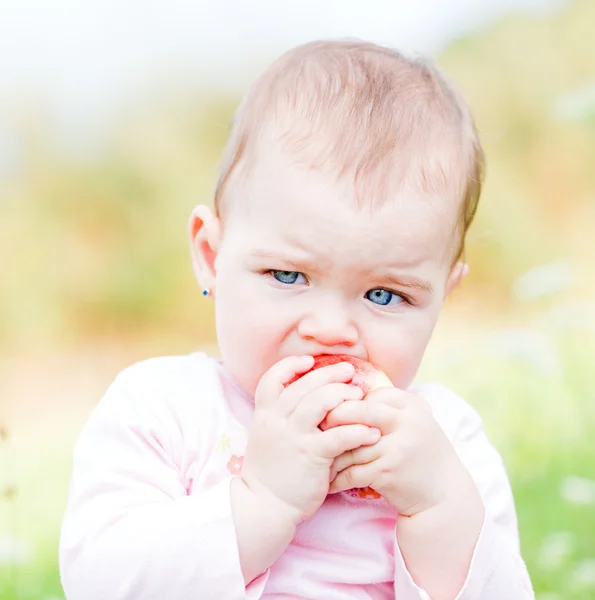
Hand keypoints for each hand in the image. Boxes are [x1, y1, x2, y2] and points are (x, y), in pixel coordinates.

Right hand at [240, 356, 380, 524]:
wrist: (263, 507)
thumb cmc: (271, 472)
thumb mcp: (267, 438)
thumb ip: (283, 418)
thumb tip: (309, 398)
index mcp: (265, 415)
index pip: (272, 378)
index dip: (290, 365)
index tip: (309, 361)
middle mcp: (277, 421)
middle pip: (304, 385)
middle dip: (329, 373)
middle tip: (349, 370)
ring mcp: (294, 437)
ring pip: (320, 402)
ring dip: (343, 394)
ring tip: (360, 396)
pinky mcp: (311, 456)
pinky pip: (338, 436)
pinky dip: (357, 431)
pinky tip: (371, 432)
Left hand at [325, 387, 475, 515]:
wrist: (444, 496)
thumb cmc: (421, 454)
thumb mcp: (413, 422)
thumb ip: (388, 407)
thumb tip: (349, 392)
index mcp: (412, 405)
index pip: (371, 394)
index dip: (348, 402)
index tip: (331, 411)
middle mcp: (407, 422)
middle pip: (358, 412)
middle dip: (333, 420)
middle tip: (315, 428)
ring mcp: (397, 447)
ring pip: (350, 444)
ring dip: (330, 453)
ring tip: (314, 455)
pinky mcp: (388, 472)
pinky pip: (352, 471)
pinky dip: (337, 477)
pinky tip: (327, 480)